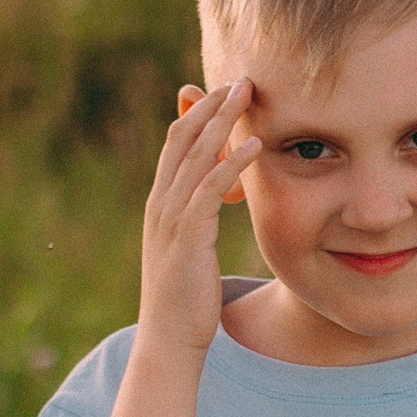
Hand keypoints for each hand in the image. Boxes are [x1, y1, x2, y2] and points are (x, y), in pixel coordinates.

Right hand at [140, 81, 260, 358]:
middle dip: (210, 104)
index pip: (176, 142)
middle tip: (241, 77)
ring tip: (248, 93)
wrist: (169, 339)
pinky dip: (233, 163)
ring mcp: (170, 218)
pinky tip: (256, 144)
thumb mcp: (191, 248)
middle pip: (183, 137)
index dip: (197, 112)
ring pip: (196, 156)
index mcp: (160, 203)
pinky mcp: (187, 236)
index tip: (222, 88)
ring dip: (223, 121)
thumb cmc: (185, 297)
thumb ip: (199, 217)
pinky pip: (211, 189)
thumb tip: (219, 196)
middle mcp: (160, 203)